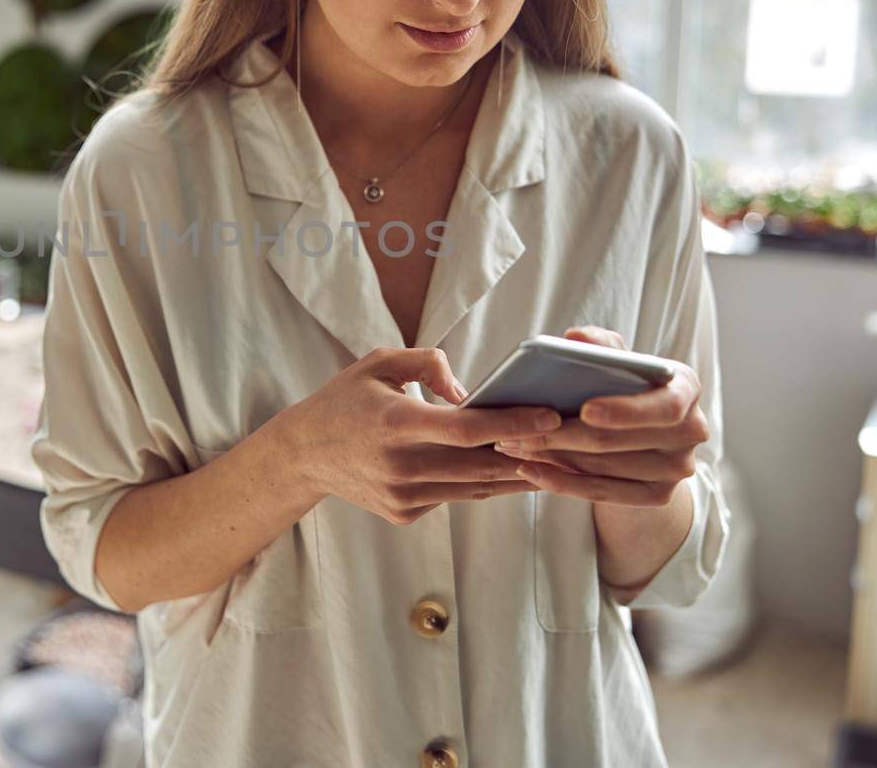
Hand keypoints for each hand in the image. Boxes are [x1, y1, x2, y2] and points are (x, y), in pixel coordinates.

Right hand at [284, 345, 563, 524]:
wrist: (304, 454)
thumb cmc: (347, 399)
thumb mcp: (379, 362)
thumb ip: (427, 363)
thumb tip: (470, 391)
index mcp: (395, 424)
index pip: (467, 429)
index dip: (513, 425)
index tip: (550, 416)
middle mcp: (400, 466)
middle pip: (482, 465)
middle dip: (531, 453)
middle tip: (572, 438)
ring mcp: (403, 496)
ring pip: (476, 488)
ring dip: (519, 475)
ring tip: (559, 460)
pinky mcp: (404, 514)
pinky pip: (456, 497)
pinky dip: (485, 485)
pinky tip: (515, 473)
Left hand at [490, 326, 708, 507]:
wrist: (651, 435)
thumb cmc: (629, 385)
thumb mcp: (623, 361)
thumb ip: (602, 345)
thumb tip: (574, 338)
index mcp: (686, 388)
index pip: (664, 406)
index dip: (625, 411)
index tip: (585, 409)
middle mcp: (691, 431)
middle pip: (619, 441)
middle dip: (561, 435)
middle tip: (517, 432)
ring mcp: (677, 469)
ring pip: (603, 468)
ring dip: (553, 458)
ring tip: (514, 446)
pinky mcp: (659, 495)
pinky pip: (602, 494)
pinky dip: (562, 482)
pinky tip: (530, 470)